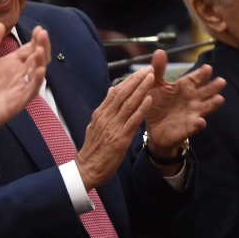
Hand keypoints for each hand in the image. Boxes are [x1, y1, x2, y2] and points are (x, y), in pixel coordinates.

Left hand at [0, 23, 48, 154]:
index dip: (35, 40)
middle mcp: (17, 75)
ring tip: (41, 49)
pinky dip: (36, 81)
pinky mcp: (16, 103)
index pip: (28, 49)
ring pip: (36, 73)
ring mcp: (18, 88)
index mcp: (9, 64)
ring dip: (40, 61)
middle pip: (35, 58)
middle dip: (41, 46)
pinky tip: (39, 70)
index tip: (39, 29)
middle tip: (43, 33)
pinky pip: (30, 91)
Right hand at [75, 66, 153, 190]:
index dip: (129, 80)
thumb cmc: (93, 150)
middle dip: (137, 79)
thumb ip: (105, 108)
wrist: (87, 169)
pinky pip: (132, 121)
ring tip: (151, 77)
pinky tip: (149, 99)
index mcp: (100, 113)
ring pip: (128, 104)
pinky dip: (141, 109)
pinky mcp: (119, 139)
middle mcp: (106, 117)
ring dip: (141, 89)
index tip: (141, 71)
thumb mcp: (95, 125)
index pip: (116, 91)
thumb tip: (112, 90)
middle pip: (123, 93)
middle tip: (149, 68)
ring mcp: (112, 127)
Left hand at [143, 50, 224, 163]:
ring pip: (206, 107)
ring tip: (219, 99)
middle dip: (213, 87)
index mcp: (185, 87)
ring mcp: (192, 113)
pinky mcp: (188, 128)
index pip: (196, 78)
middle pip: (206, 91)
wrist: (153, 127)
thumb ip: (158, 69)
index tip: (207, 68)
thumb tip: (160, 51)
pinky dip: (198, 124)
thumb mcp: (155, 85)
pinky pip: (194, 126)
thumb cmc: (157, 103)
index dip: (201, 74)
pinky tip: (200, 121)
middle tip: (221, 81)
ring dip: (212, 104)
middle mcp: (192, 99)